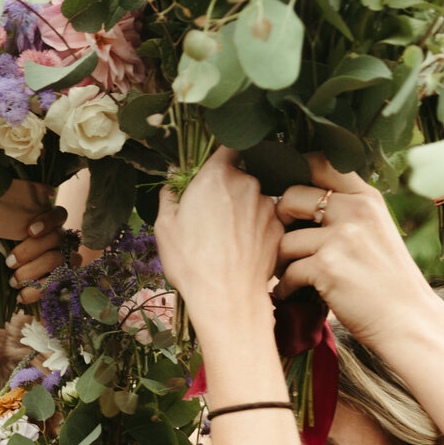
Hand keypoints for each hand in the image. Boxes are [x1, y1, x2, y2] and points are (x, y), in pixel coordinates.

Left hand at [8, 206, 79, 304]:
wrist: (12, 289)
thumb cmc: (4, 258)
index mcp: (47, 226)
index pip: (59, 215)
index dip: (49, 220)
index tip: (29, 230)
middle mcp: (60, 241)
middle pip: (56, 237)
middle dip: (30, 250)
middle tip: (9, 263)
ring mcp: (65, 261)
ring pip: (56, 261)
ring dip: (31, 272)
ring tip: (12, 282)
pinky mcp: (63, 283)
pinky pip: (56, 286)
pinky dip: (36, 292)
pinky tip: (20, 296)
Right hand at [155, 148, 280, 327]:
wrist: (226, 297)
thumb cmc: (191, 262)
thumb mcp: (165, 228)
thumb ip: (169, 197)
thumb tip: (172, 182)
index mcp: (216, 176)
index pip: (227, 147)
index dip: (221, 155)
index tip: (215, 166)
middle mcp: (247, 183)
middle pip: (240, 176)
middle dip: (228, 191)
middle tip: (212, 217)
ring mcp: (267, 205)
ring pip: (253, 200)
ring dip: (242, 212)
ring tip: (226, 241)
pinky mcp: (279, 228)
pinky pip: (265, 222)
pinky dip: (255, 231)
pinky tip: (241, 251)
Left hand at [274, 153, 443, 351]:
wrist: (406, 319)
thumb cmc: (385, 280)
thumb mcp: (374, 230)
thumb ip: (345, 210)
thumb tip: (293, 199)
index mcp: (366, 196)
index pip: (320, 162)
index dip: (292, 174)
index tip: (286, 200)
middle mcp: (355, 210)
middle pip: (290, 196)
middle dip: (278, 224)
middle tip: (284, 246)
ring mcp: (342, 237)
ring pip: (283, 240)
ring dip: (278, 262)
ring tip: (287, 275)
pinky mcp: (328, 267)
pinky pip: (286, 273)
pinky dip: (284, 289)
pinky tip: (290, 295)